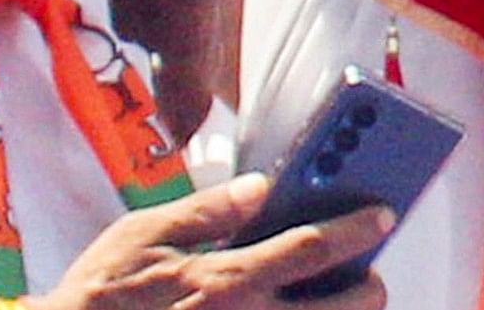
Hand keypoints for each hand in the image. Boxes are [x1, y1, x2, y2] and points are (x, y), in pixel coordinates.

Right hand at [34, 171, 392, 309]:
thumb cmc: (99, 297)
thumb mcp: (141, 234)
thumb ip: (206, 209)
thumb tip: (259, 186)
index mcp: (226, 279)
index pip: (312, 249)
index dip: (357, 229)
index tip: (384, 214)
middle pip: (341, 307)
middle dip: (367, 287)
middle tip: (367, 274)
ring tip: (336, 299)